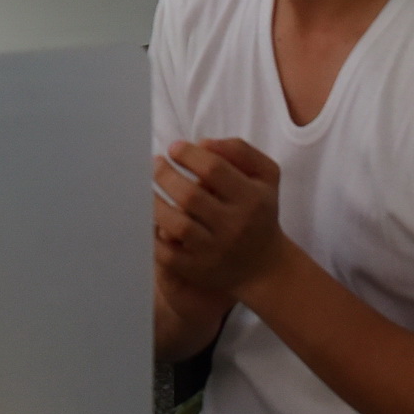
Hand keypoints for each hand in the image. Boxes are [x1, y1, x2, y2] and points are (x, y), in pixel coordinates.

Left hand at [153, 138, 287, 300]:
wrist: (264, 265)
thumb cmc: (259, 210)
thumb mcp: (265, 175)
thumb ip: (239, 150)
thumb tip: (202, 144)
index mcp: (251, 198)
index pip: (213, 168)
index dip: (188, 154)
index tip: (174, 148)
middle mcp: (234, 225)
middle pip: (190, 196)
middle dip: (165, 175)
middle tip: (155, 164)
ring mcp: (215, 250)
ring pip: (177, 225)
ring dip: (155, 203)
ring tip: (147, 189)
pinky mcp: (199, 270)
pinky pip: (167, 254)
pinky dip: (152, 236)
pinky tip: (149, 218)